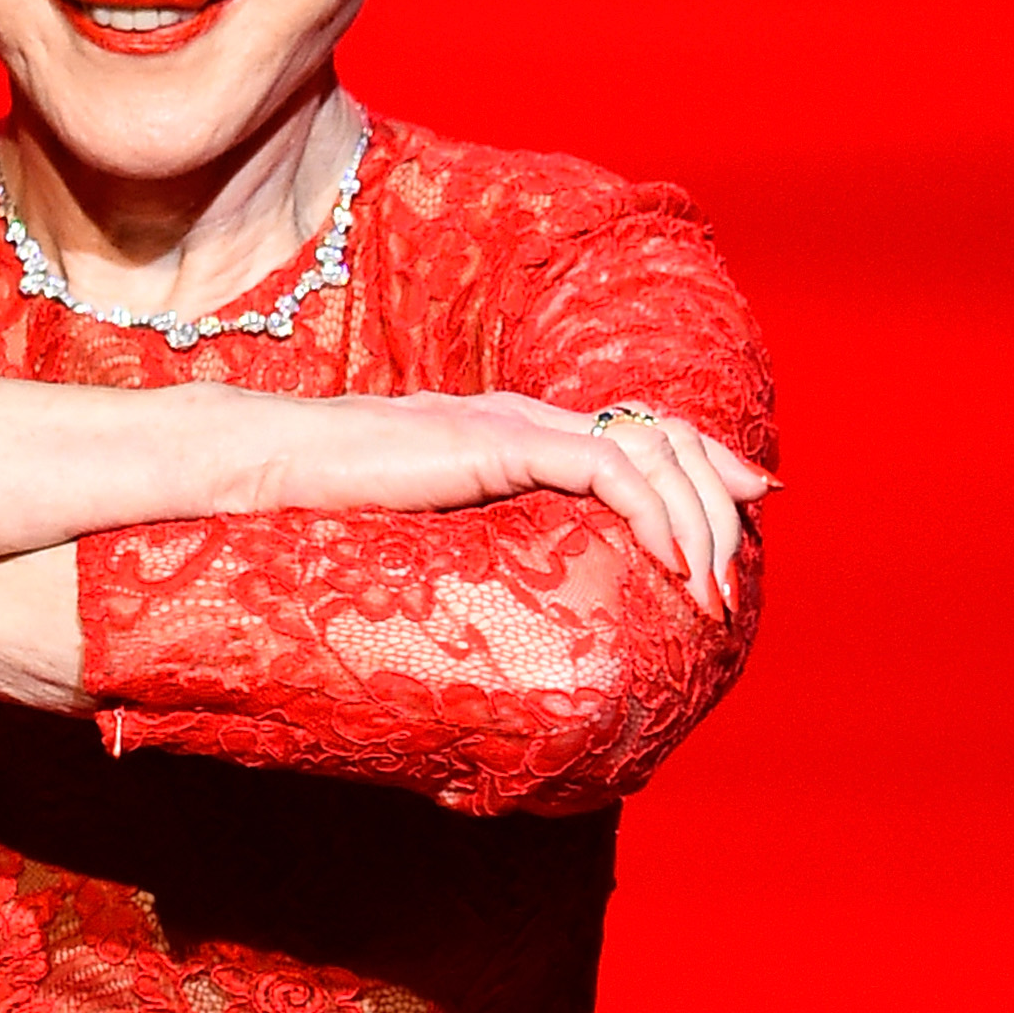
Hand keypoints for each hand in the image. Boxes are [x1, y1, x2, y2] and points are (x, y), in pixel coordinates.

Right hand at [236, 390, 769, 616]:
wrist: (263, 463)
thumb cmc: (318, 504)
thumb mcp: (414, 527)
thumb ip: (464, 538)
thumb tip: (489, 597)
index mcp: (511, 430)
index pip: (631, 431)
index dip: (700, 462)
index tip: (749, 505)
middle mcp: (524, 415)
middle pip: (659, 436)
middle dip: (715, 505)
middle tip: (733, 580)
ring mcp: (512, 422)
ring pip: (647, 452)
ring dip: (695, 524)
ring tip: (711, 590)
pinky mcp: (497, 441)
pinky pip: (605, 468)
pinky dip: (652, 513)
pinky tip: (671, 561)